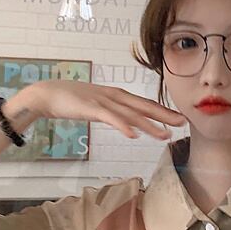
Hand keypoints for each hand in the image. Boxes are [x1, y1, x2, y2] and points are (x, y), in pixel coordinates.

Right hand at [21, 79, 187, 140]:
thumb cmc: (72, 100)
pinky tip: (133, 135)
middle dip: (164, 115)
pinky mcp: (90, 108)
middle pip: (143, 107)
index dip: (162, 111)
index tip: (179, 118)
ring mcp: (103, 102)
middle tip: (183, 122)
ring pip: (131, 114)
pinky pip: (110, 118)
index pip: (144, 103)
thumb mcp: (98, 106)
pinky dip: (122, 126)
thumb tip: (129, 124)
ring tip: (165, 134)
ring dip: (149, 125)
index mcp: (117, 95)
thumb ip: (114, 113)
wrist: (47, 94)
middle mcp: (114, 96)